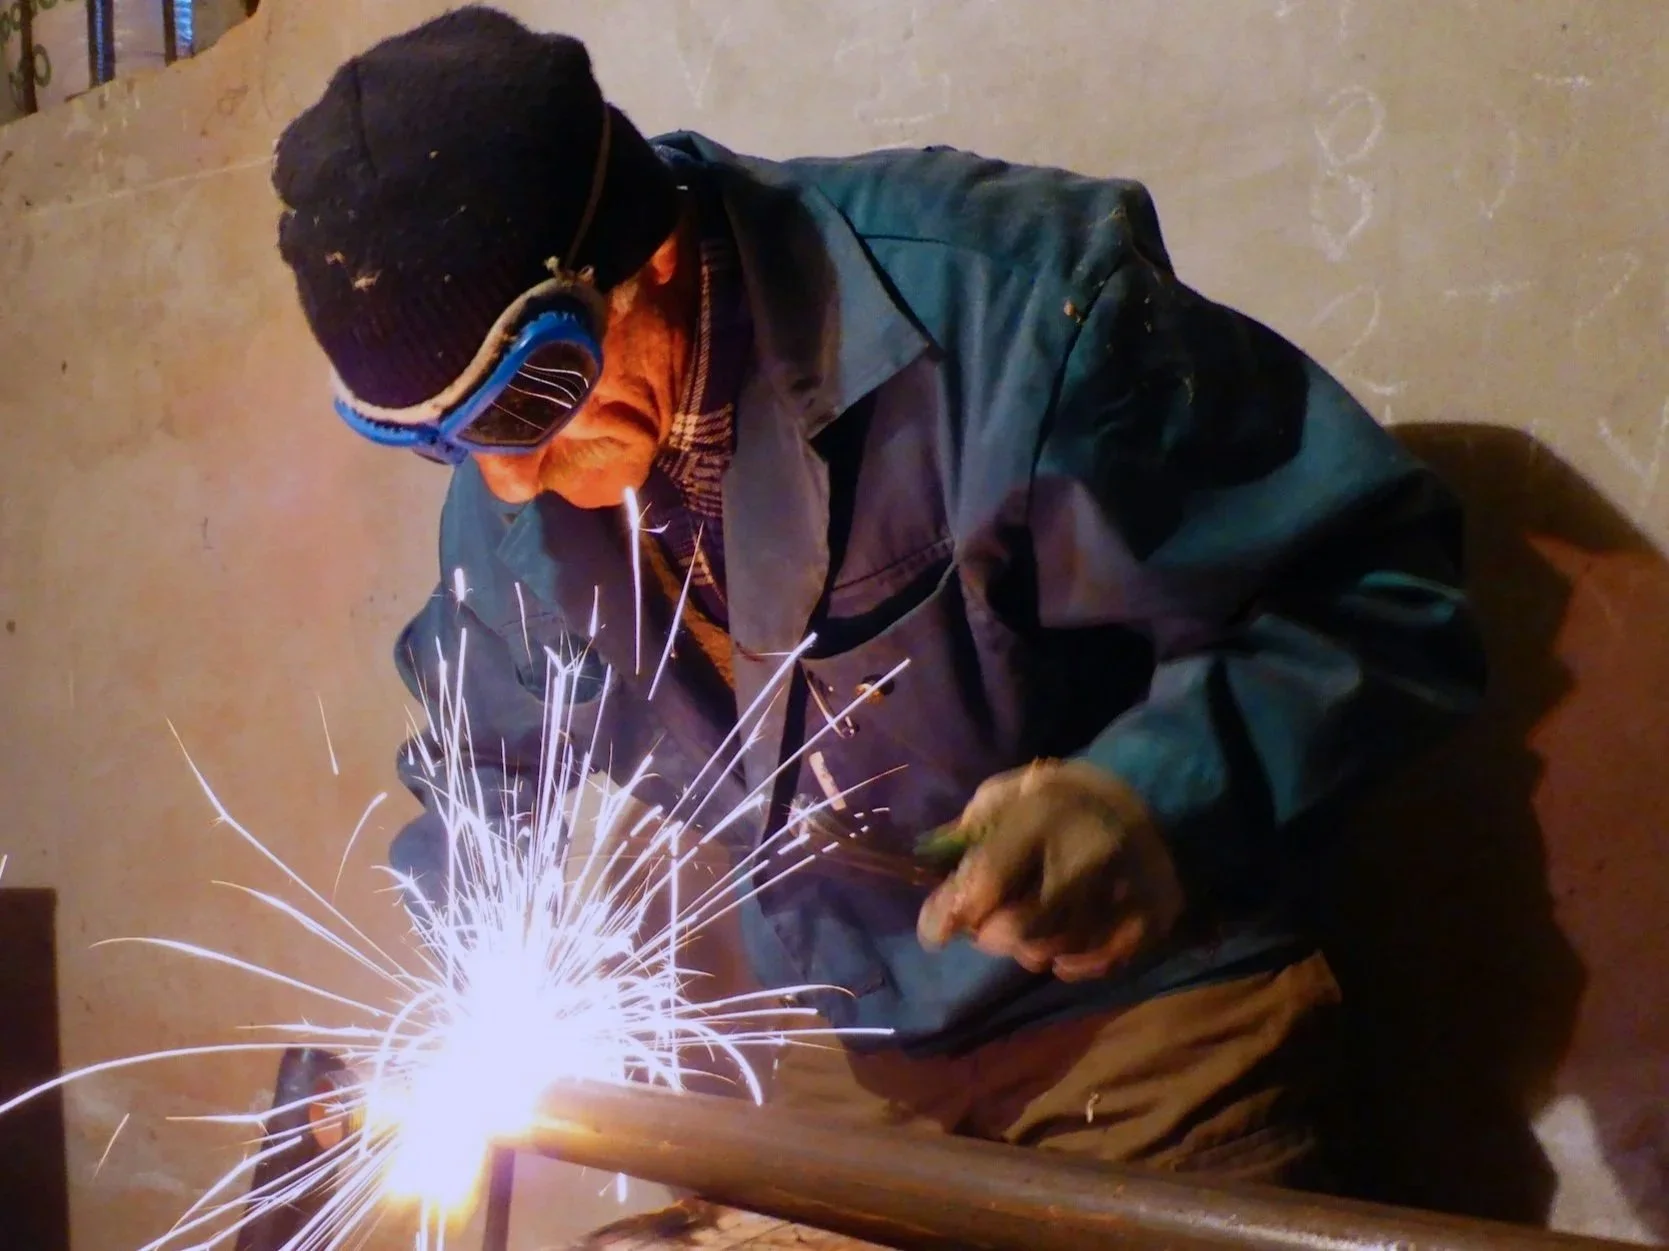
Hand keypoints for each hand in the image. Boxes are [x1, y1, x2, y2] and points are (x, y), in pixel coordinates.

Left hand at [916, 760, 1183, 980]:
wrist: (1152, 795)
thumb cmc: (1060, 799)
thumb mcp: (1005, 796)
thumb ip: (966, 834)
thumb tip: (927, 872)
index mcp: (1043, 815)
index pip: (987, 882)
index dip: (950, 915)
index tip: (934, 931)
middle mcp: (1088, 854)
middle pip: (1020, 931)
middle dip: (990, 936)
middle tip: (987, 925)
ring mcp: (1125, 890)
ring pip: (1054, 952)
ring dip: (1028, 949)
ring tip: (1028, 924)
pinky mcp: (1152, 918)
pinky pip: (1095, 964)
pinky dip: (1070, 960)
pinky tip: (1064, 938)